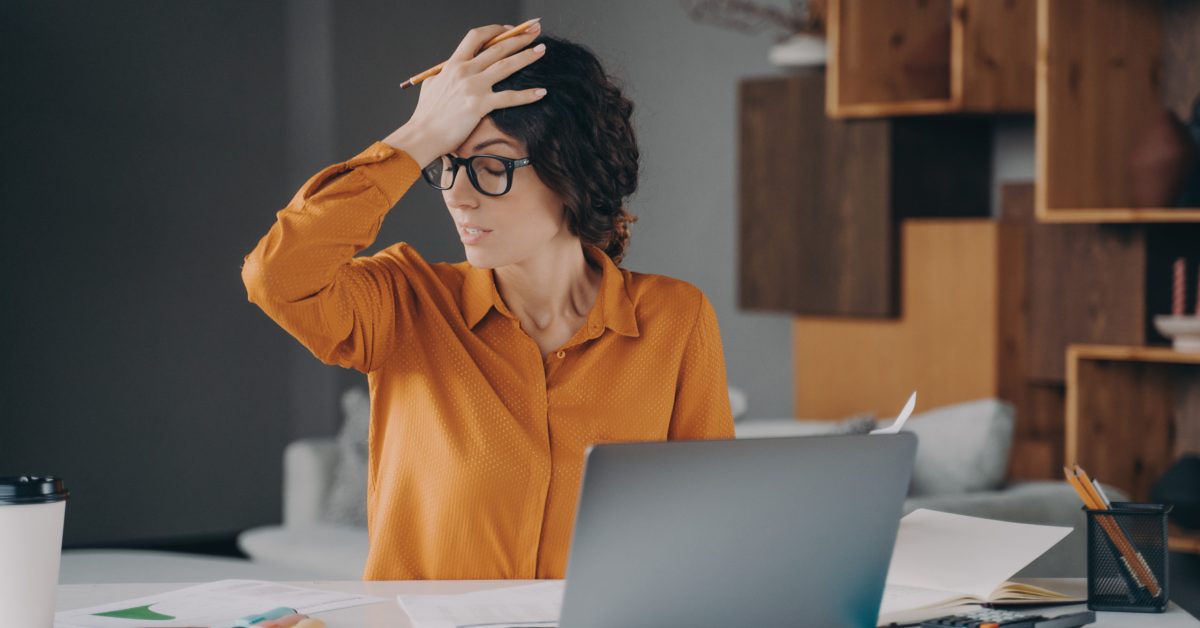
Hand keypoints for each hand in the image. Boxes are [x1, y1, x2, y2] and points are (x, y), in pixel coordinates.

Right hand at [387, 23, 546, 165]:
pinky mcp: (479, 105)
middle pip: (497, 47)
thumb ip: (444, 74)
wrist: (422, 135)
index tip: (510, 29)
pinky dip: (527, 94)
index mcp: (453, 64)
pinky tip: (541, 92)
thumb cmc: (427, 114)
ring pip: (506, 66)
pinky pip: (509, 97)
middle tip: (535, 31)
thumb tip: (450, 69)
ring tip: (542, 50)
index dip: (496, 30)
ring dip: (526, 56)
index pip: (477, 37)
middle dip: (519, 37)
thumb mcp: (432, 86)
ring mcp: (473, 87)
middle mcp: (464, 71)